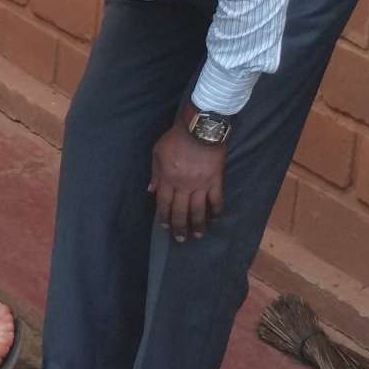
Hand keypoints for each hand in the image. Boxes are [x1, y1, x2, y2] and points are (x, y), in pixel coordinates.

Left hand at [148, 117, 226, 242]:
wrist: (200, 128)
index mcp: (168, 178)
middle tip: (180, 239)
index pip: (164, 203)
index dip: (164, 216)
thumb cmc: (176, 138)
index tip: (164, 227)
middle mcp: (183, 185)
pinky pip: (216, 199)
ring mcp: (201, 184)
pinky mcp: (216, 181)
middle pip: (180, 211)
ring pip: (198, 210)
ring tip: (197, 235)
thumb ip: (155, 172)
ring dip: (198, 224)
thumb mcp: (158, 152)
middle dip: (179, 227)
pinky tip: (215, 219)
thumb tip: (151, 190)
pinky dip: (216, 211)